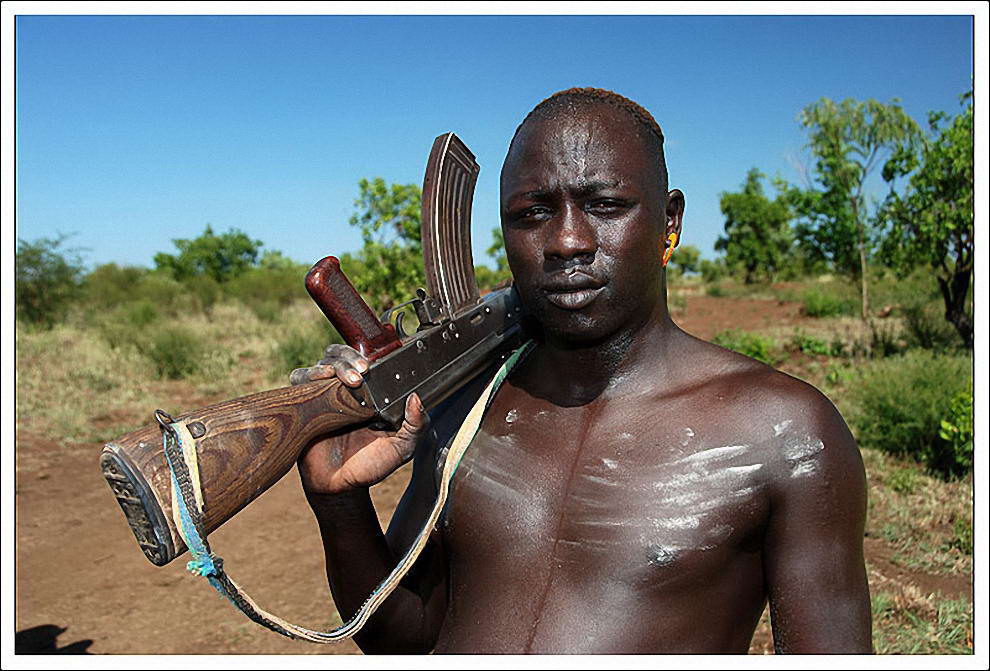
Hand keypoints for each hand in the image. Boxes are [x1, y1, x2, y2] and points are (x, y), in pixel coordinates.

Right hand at [290, 344, 427, 494]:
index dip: (368, 356)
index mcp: (370, 393)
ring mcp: (324, 396)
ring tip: (349, 380)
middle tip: (363, 370)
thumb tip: (416, 398)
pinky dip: (309, 374)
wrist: (340, 486)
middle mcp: (345, 390)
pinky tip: (322, 381)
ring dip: (335, 363)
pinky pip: (300, 379)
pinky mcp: (305, 405)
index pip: (365, 361)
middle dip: (351, 357)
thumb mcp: (402, 447)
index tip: (376, 364)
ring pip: (323, 363)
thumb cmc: (371, 465)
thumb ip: (416, 425)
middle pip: (341, 355)